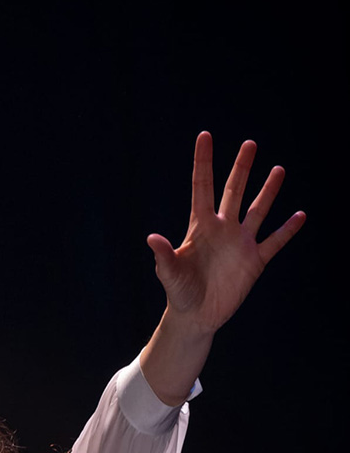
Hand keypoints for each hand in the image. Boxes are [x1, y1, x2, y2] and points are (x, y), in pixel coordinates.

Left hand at [147, 131, 305, 336]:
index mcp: (200, 227)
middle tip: (250, 144)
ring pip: (257, 210)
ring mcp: (240, 243)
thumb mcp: (170, 274)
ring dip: (268, 191)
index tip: (204, 136)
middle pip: (234, 191)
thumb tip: (152, 238)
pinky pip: (274, 241)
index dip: (203, 162)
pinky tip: (300, 216)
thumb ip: (164, 255)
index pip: (202, 187)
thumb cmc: (179, 293)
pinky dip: (287, 230)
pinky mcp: (254, 261)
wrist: (196, 316)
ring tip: (278, 170)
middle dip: (241, 168)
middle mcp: (223, 229)